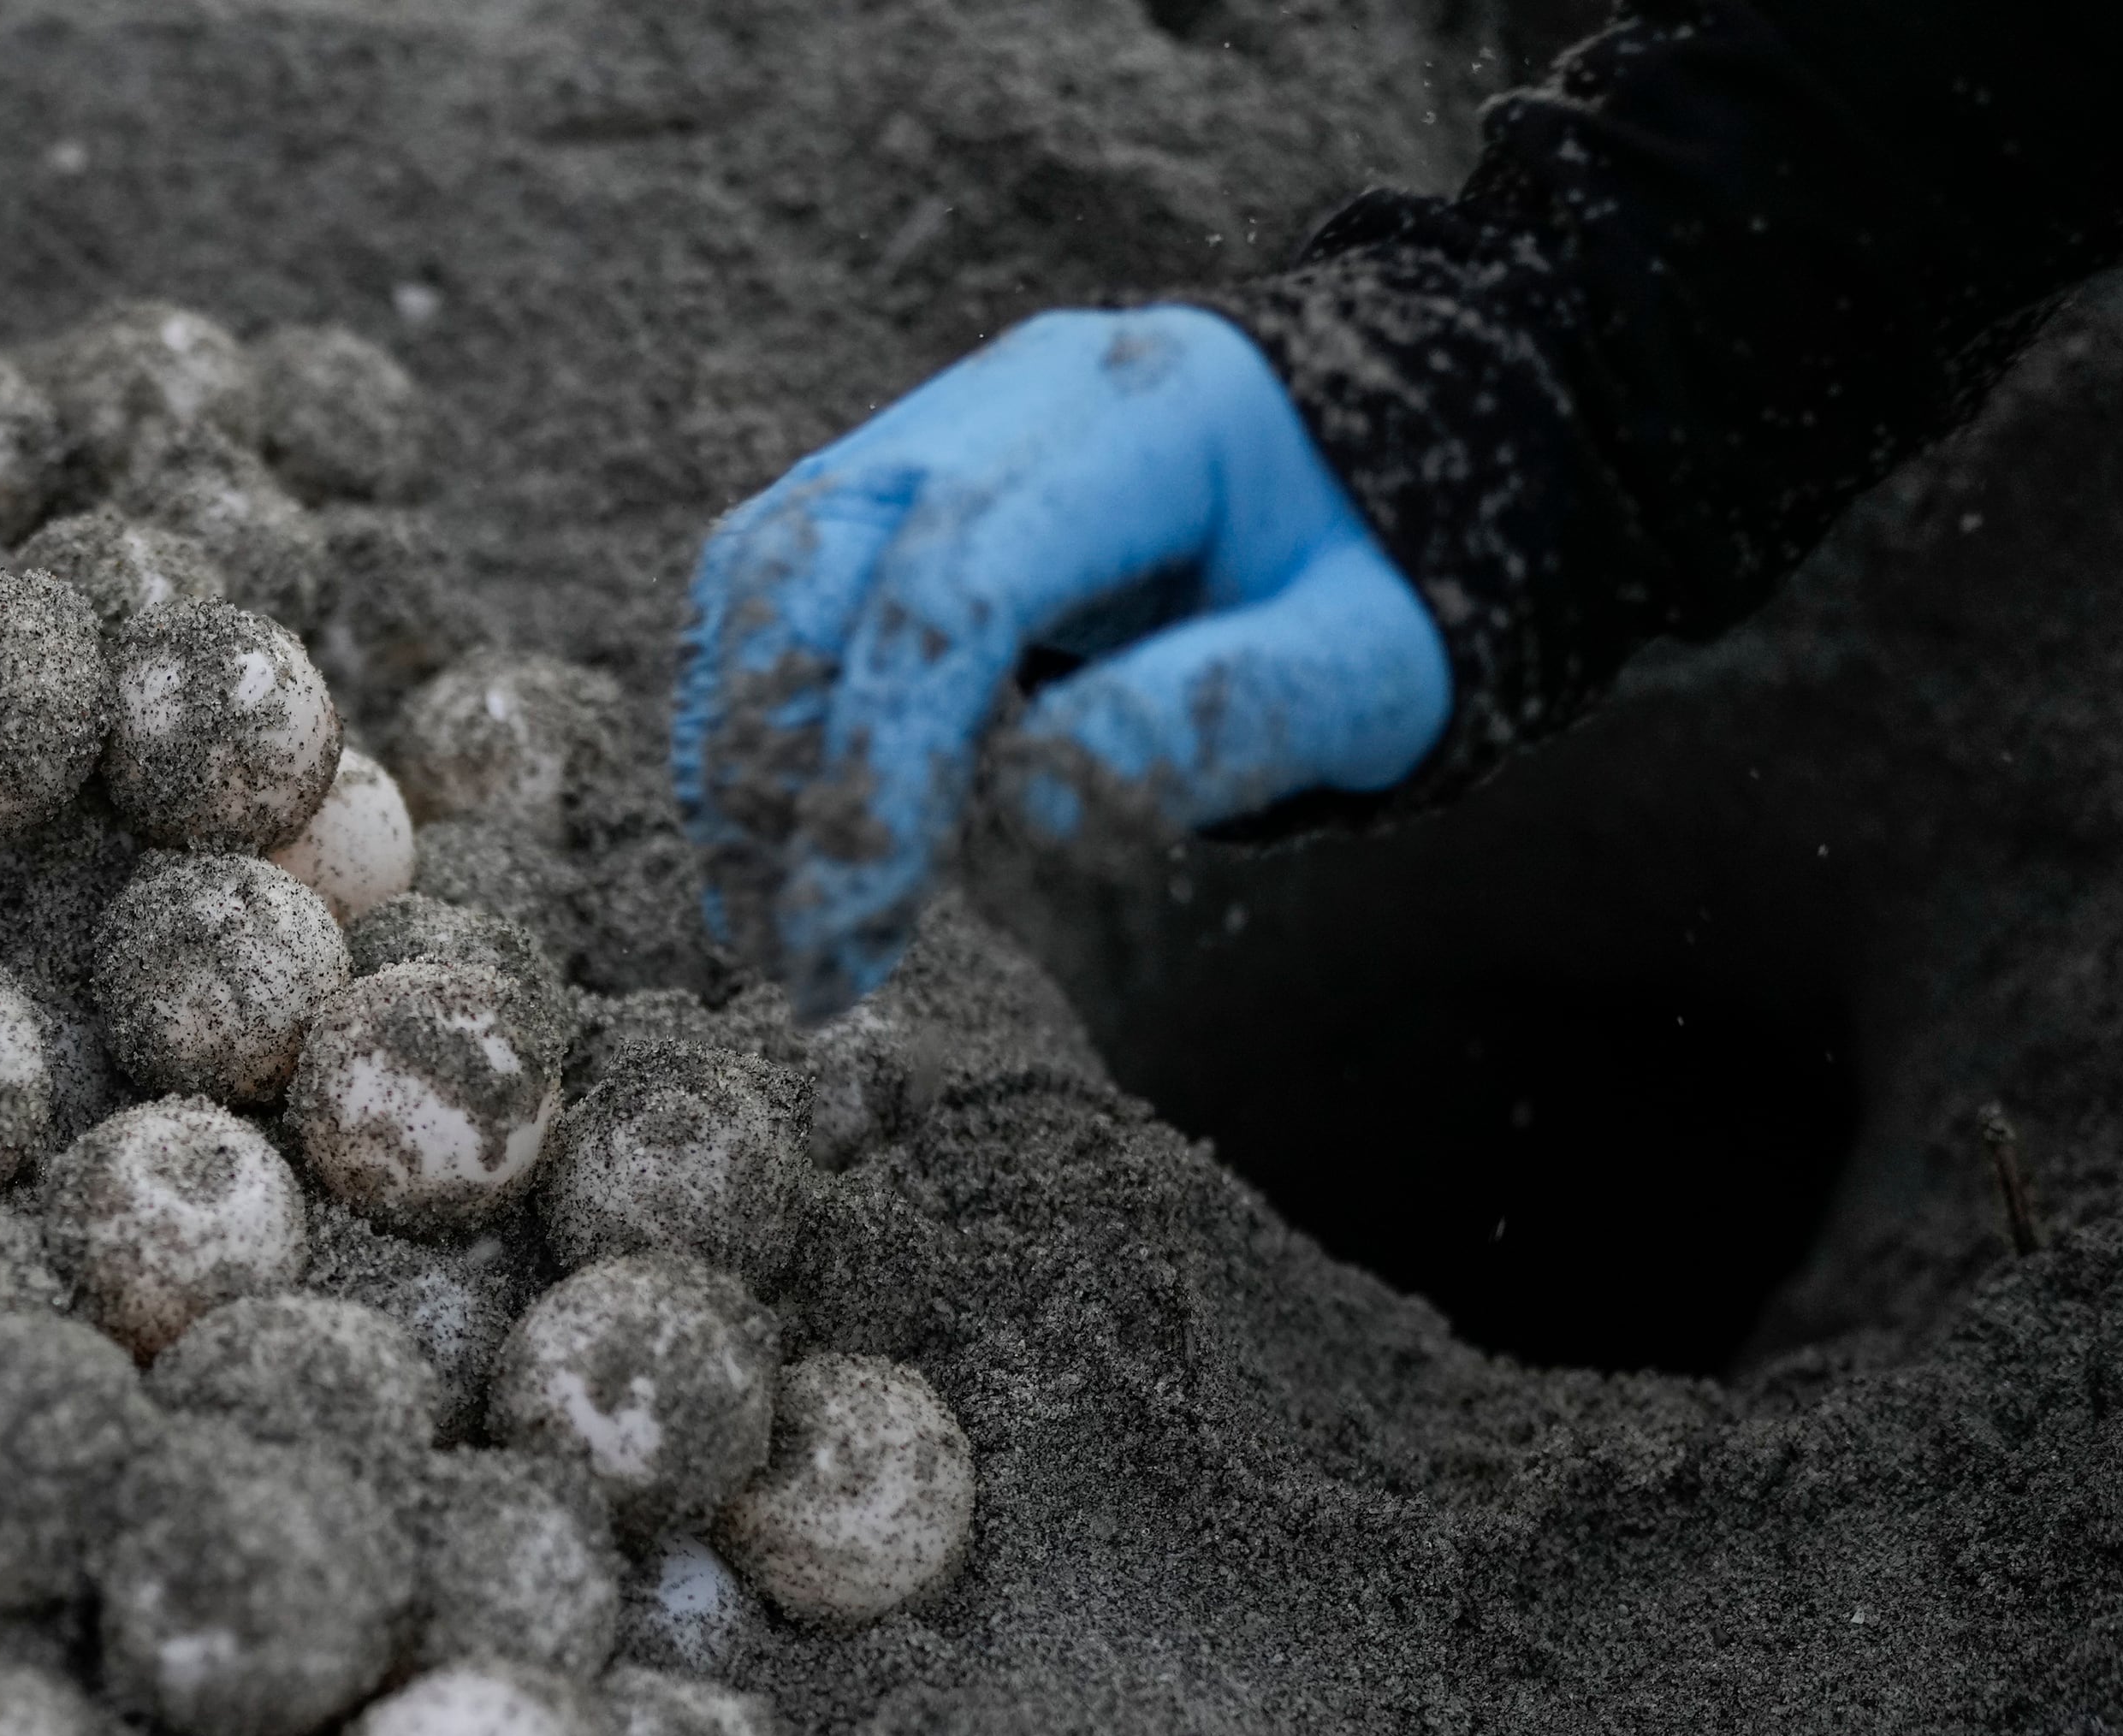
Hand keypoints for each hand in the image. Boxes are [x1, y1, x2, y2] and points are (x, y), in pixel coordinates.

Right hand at [672, 305, 1450, 1015]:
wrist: (1380, 471)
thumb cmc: (1383, 580)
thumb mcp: (1368, 663)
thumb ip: (1215, 720)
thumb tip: (1025, 808)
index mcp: (1142, 415)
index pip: (952, 586)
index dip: (882, 766)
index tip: (846, 932)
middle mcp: (1009, 392)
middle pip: (811, 561)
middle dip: (780, 773)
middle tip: (798, 957)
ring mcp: (936, 423)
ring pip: (759, 568)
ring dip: (739, 754)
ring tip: (775, 917)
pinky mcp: (894, 480)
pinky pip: (768, 582)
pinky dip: (749, 717)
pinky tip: (782, 839)